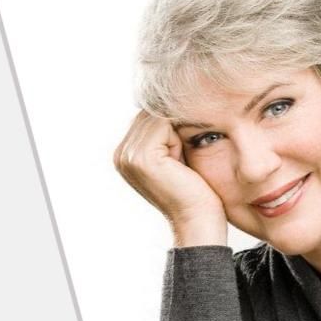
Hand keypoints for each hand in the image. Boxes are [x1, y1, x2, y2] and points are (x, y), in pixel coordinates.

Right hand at [113, 110, 226, 245]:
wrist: (199, 221)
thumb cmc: (196, 192)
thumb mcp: (176, 157)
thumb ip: (166, 133)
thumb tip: (172, 99)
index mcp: (124, 154)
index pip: (148, 117)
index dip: (173, 123)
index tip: (187, 143)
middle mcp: (120, 154)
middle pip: (152, 113)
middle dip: (175, 126)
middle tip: (185, 157)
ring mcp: (128, 156)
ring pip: (159, 116)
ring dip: (179, 132)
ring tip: (182, 161)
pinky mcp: (142, 157)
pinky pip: (165, 123)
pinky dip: (180, 136)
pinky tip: (183, 160)